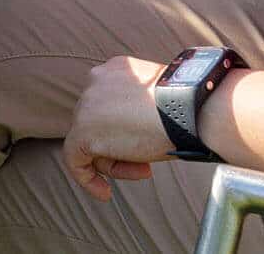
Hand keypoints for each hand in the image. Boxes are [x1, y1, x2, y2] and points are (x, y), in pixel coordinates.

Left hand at [63, 56, 173, 199]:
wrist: (188, 108)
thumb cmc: (186, 107)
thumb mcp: (162, 100)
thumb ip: (142, 109)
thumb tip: (140, 129)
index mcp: (117, 71)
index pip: (112, 106)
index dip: (128, 131)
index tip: (146, 144)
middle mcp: (97, 81)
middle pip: (100, 124)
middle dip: (123, 149)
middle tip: (147, 165)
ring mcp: (87, 104)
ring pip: (91, 141)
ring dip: (117, 163)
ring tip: (144, 170)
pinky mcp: (82, 130)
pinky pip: (75, 159)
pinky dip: (86, 178)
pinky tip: (104, 192)